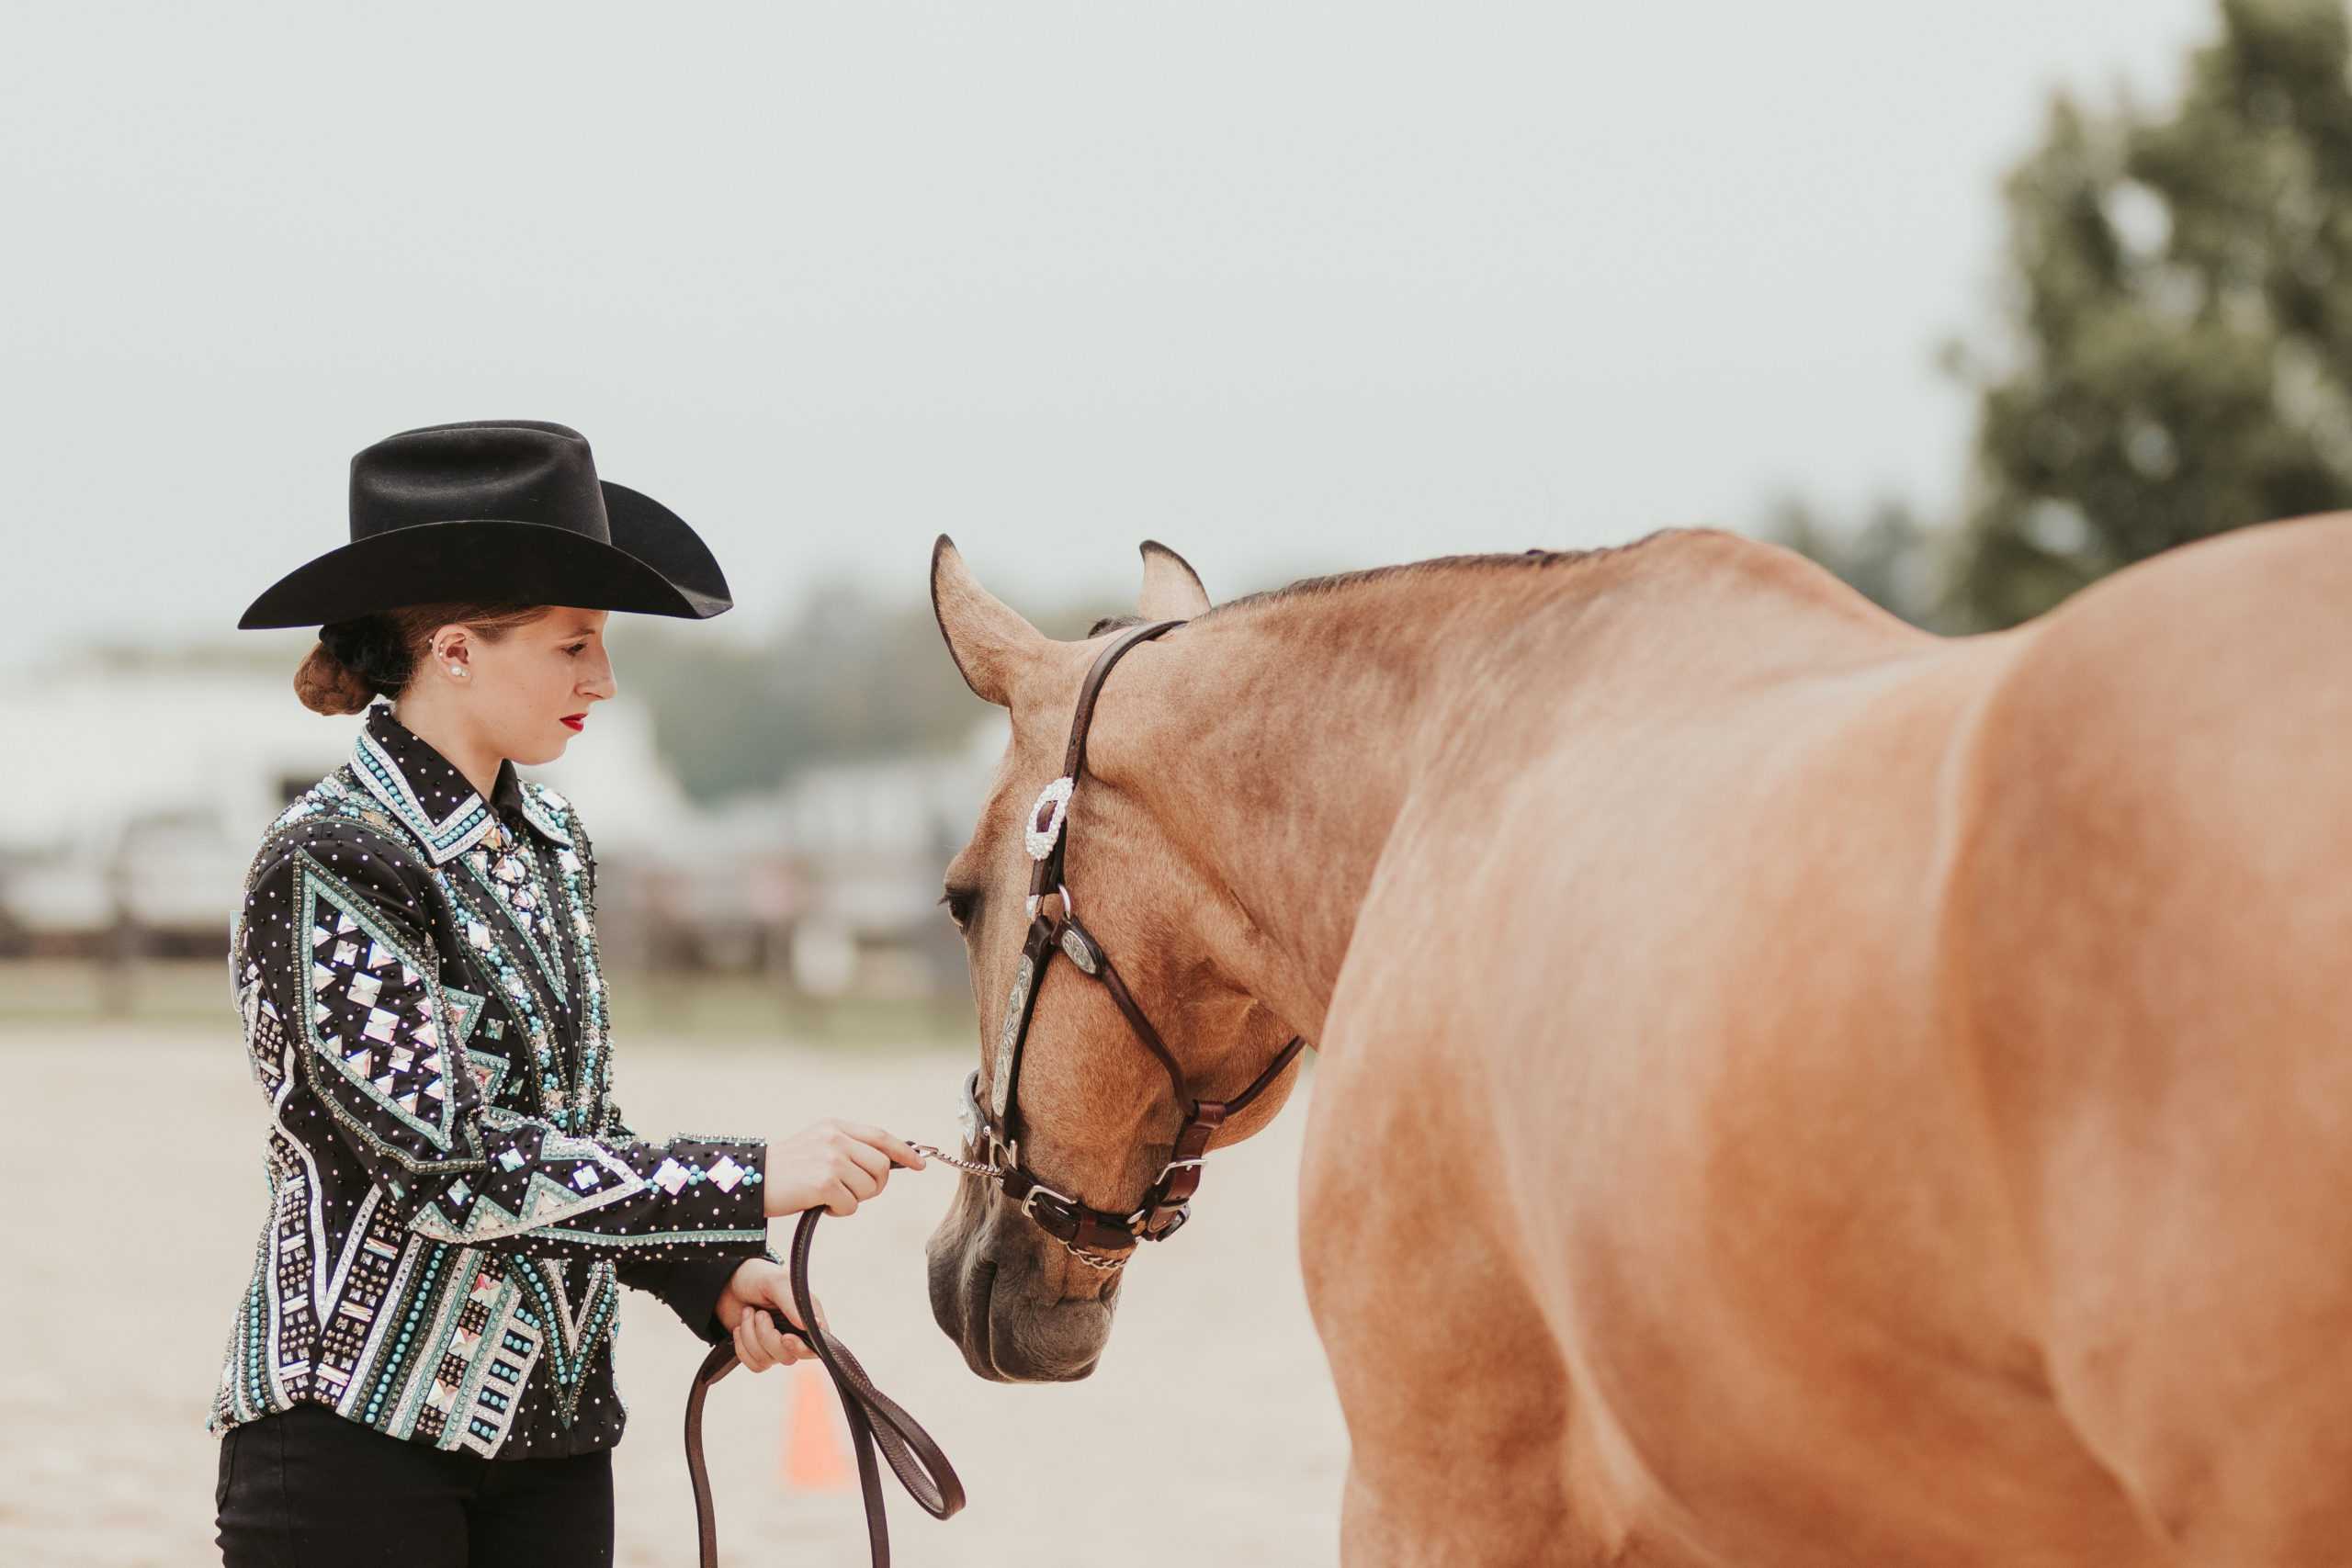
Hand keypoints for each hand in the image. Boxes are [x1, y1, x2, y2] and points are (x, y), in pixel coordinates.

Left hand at [715, 1257, 828, 1370]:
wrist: (728, 1283)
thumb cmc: (757, 1277)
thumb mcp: (775, 1283)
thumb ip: (793, 1303)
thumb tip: (809, 1327)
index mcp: (806, 1316)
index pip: (815, 1346)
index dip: (801, 1348)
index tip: (785, 1337)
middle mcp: (795, 1333)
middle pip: (788, 1357)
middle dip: (766, 1336)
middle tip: (759, 1313)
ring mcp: (776, 1345)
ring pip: (767, 1361)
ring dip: (750, 1337)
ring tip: (748, 1313)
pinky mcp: (759, 1352)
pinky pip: (755, 1365)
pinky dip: (742, 1348)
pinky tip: (740, 1328)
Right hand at [761, 1118, 926, 1217]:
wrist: (750, 1181)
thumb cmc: (786, 1171)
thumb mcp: (817, 1146)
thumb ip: (848, 1149)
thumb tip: (887, 1164)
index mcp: (835, 1126)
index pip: (881, 1136)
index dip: (904, 1151)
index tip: (921, 1164)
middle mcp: (835, 1138)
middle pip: (881, 1166)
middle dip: (874, 1186)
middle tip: (853, 1193)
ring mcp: (830, 1159)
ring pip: (869, 1188)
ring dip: (853, 1200)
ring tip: (829, 1197)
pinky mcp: (824, 1182)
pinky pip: (851, 1205)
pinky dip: (839, 1211)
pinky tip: (819, 1205)